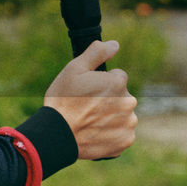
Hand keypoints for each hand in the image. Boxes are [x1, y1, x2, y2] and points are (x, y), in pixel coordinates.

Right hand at [44, 39, 137, 159]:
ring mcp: (128, 123)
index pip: (117, 77)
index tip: (88, 92)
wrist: (58, 134)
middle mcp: (128, 102)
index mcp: (118, 82)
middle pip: (122, 96)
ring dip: (111, 116)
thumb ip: (96, 52)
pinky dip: (112, 133)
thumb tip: (114, 44)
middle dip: (109, 99)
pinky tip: (96, 132)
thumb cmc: (63, 100)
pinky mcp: (126, 140)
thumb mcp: (74, 69)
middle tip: (88, 107)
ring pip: (123, 114)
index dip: (101, 83)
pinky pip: (122, 133)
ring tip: (91, 121)